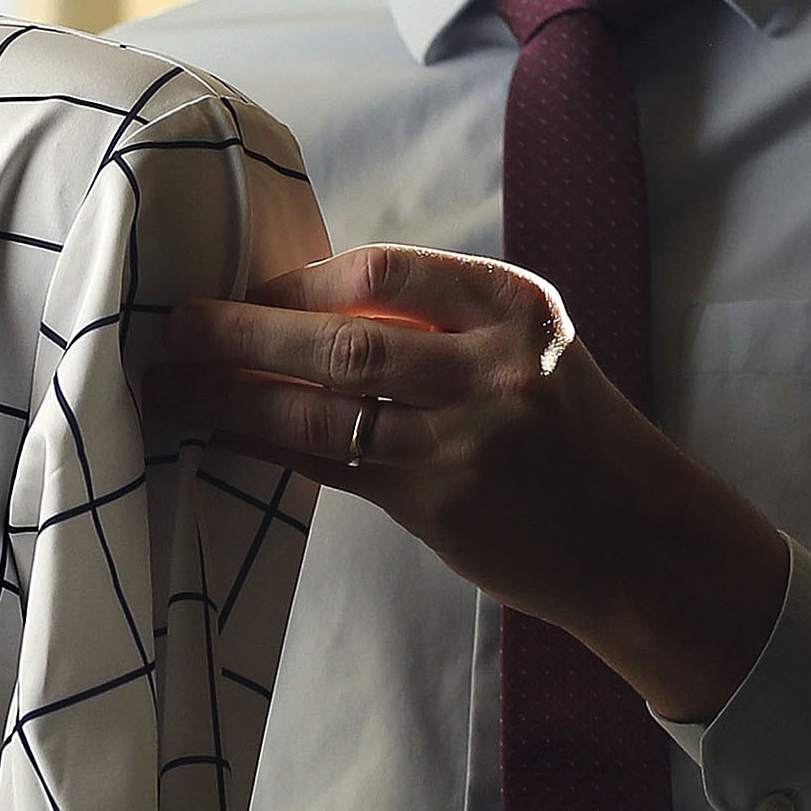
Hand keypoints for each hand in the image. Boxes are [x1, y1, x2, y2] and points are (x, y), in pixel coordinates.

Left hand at [150, 243, 790, 723]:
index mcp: (514, 307)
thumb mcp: (530, 348)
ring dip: (232, 394)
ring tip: (169, 384)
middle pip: (341, 338)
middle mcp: (492, 368)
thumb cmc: (570, 433)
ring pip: (321, 409)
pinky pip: (328, 468)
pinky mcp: (436, 505)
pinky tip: (217, 435)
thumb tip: (304, 298)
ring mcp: (463, 441)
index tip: (250, 284)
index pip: (385, 270)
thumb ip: (440, 320)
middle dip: (245, 329)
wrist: (641, 540)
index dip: (302, 277)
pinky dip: (266, 448)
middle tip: (175, 322)